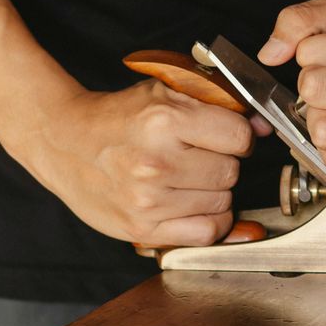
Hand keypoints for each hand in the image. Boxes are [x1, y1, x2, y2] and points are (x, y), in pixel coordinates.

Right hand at [16, 81, 253, 245]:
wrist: (64, 142)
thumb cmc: (117, 118)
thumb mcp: (163, 93)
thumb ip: (216, 103)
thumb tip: (261, 126)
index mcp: (164, 120)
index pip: (239, 136)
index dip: (237, 135)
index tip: (222, 136)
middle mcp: (157, 162)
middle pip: (231, 172)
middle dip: (221, 163)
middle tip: (196, 157)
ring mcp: (149, 200)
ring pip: (223, 203)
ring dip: (213, 192)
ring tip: (185, 178)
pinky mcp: (143, 229)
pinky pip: (206, 233)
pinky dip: (207, 221)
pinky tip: (190, 204)